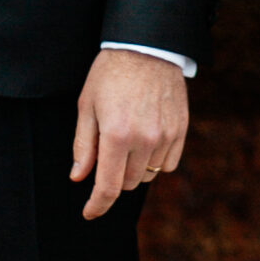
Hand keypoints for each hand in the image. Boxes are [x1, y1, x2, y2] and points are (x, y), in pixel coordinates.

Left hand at [72, 51, 188, 219]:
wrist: (147, 47)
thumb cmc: (110, 74)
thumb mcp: (87, 106)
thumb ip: (83, 145)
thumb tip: (79, 177)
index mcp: (116, 135)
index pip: (108, 187)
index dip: (97, 205)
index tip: (89, 213)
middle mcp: (144, 139)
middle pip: (129, 183)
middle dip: (114, 177)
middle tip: (107, 152)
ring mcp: (166, 136)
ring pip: (149, 175)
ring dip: (135, 168)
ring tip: (128, 140)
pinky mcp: (181, 130)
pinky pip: (168, 164)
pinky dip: (156, 160)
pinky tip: (147, 139)